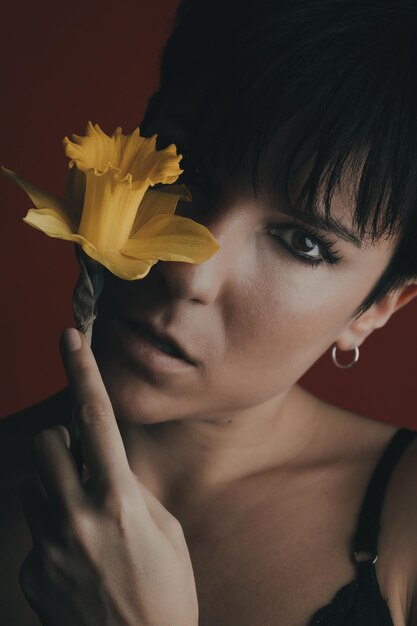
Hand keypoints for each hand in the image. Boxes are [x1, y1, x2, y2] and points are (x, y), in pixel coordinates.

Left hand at [19, 328, 198, 625]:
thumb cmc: (166, 591)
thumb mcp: (165, 530)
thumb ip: (131, 491)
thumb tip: (104, 467)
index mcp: (118, 500)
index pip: (95, 419)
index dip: (82, 372)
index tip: (69, 336)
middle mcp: (76, 517)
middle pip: (46, 444)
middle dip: (61, 444)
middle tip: (82, 464)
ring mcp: (49, 547)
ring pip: (34, 485)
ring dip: (55, 488)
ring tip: (85, 522)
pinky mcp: (33, 572)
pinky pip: (35, 532)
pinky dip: (54, 534)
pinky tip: (79, 563)